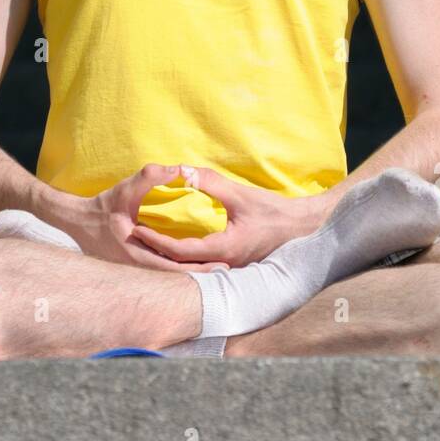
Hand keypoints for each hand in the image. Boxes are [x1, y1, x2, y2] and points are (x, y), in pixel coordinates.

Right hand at [75, 164, 231, 272]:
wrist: (78, 221)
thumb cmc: (101, 206)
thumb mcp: (125, 189)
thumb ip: (151, 178)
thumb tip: (179, 168)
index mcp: (136, 256)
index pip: (174, 269)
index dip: (199, 269)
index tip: (222, 265)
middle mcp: (137, 269)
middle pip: (176, 279)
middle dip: (202, 275)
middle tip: (228, 270)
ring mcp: (136, 271)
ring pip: (169, 278)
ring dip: (192, 274)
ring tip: (219, 269)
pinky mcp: (136, 268)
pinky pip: (162, 272)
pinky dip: (180, 269)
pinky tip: (197, 264)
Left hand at [130, 166, 320, 267]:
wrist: (305, 229)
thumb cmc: (275, 212)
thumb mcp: (241, 194)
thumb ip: (211, 183)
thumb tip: (183, 171)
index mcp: (223, 249)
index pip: (179, 251)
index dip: (156, 241)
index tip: (137, 231)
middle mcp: (225, 265)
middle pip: (181, 266)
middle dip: (156, 254)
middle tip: (134, 241)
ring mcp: (231, 269)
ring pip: (192, 269)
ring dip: (170, 259)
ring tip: (150, 245)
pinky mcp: (235, 266)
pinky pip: (204, 267)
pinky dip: (186, 259)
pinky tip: (177, 249)